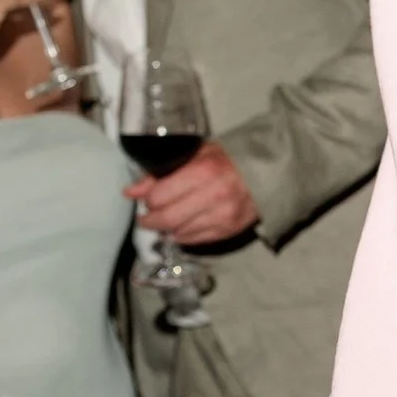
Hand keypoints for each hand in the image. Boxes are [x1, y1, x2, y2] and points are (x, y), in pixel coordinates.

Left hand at [128, 141, 259, 245]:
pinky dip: (182, 235)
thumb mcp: (195, 155)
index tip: (147, 198)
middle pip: (166, 219)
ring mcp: (222, 217)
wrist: (266, 173)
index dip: (148, 198)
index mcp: (203, 172)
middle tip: (146, 217)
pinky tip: (183, 225)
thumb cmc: (226, 160)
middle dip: (150, 220)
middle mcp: (213, 197)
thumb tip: (130, 192)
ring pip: (178, 233)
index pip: (159, 196)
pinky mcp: (228, 231)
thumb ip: (161, 172)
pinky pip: (194, 241)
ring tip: (167, 218)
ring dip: (166, 229)